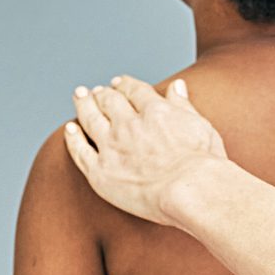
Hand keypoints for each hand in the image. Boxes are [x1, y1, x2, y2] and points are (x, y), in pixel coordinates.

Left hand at [63, 75, 227, 224]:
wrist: (192, 191)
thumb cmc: (205, 164)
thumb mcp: (200, 126)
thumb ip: (184, 105)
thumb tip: (177, 86)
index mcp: (155, 111)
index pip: (135, 91)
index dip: (125, 85)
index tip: (120, 83)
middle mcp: (129, 124)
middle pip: (109, 101)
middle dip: (103, 93)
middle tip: (97, 91)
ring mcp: (112, 147)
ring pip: (90, 118)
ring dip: (83, 104)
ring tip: (79, 96)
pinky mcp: (101, 173)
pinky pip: (80, 151)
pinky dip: (73, 137)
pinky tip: (70, 129)